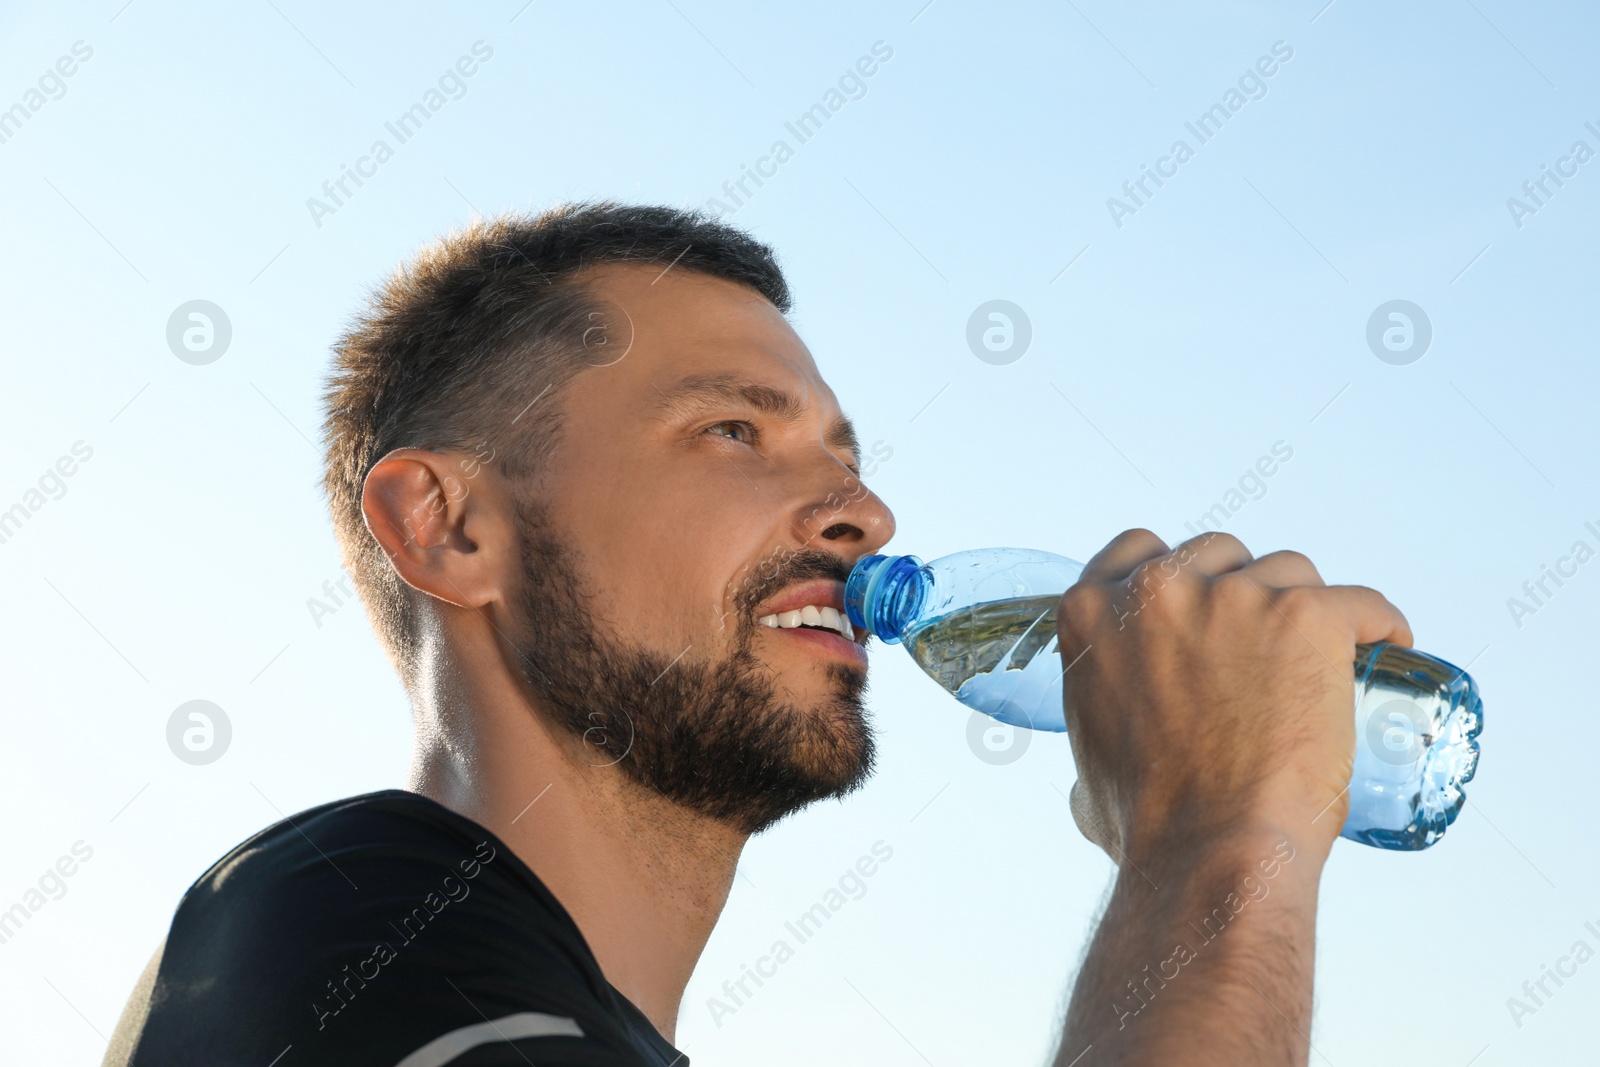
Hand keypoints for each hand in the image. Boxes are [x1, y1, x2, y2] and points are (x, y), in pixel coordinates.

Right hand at [1057, 529, 1411, 866]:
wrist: (1207, 851)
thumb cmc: (1149, 825)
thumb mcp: (1089, 761)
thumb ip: (1101, 737)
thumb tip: (1111, 766)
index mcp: (1093, 615)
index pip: (1137, 550)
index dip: (1179, 573)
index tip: (1205, 598)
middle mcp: (1156, 591)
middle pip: (1218, 553)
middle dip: (1242, 587)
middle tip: (1267, 644)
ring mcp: (1233, 599)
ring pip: (1288, 571)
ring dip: (1304, 606)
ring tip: (1326, 660)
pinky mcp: (1305, 617)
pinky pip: (1359, 602)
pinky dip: (1377, 623)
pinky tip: (1387, 644)